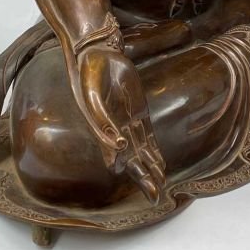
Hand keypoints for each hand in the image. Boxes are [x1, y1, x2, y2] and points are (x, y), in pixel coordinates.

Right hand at [73, 40, 166, 204]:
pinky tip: (161, 165)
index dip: (123, 164)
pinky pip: (148, 137)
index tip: (129, 168)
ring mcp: (129, 122)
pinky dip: (154, 152)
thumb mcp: (92, 98)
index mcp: (102, 130)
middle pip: (132, 160)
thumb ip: (102, 123)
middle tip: (156, 197)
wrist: (97, 53)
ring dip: (151, 169)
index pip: (115, 156)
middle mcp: (115, 130)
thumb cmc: (89, 74)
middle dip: (144, 178)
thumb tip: (118, 145)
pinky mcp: (139, 112)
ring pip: (142, 152)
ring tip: (161, 187)